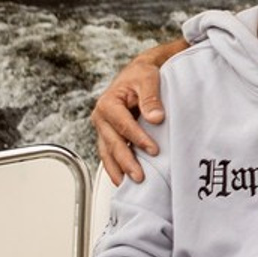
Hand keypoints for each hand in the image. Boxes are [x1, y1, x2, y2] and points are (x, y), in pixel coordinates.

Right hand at [92, 43, 183, 183]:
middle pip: (113, 143)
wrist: (137, 72)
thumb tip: (156, 117)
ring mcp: (104, 128)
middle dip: (126, 161)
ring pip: (108, 152)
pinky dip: (115, 166)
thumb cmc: (141, 74)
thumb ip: (151, 97)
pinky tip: (122, 178)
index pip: (123, 125)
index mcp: (108, 103)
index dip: (138, 138)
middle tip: (139, 176)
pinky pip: (110, 153)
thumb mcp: (148, 79)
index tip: (153, 149)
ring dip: (118, 169)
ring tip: (128, 183)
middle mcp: (101, 117)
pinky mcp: (109, 134)